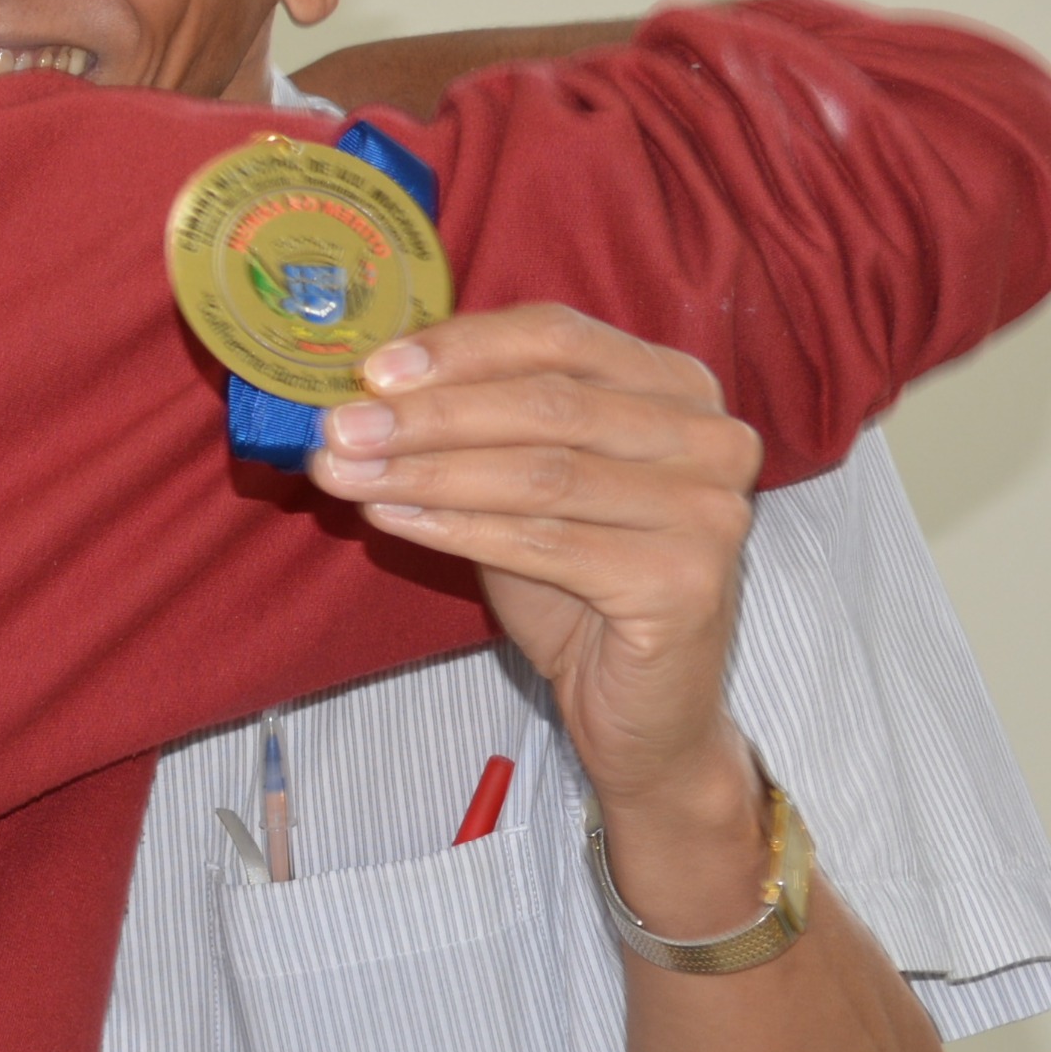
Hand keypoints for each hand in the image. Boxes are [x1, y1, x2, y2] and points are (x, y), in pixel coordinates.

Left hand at [307, 308, 765, 906]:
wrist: (646, 714)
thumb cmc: (581, 592)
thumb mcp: (529, 488)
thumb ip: (479, 431)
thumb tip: (369, 393)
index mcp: (679, 387)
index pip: (559, 337)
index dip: (460, 349)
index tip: (373, 370)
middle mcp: (712, 438)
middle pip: (546, 403)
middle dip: (428, 415)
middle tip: (339, 427)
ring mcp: (709, 510)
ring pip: (539, 472)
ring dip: (426, 470)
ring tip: (345, 473)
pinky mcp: (685, 581)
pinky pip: (544, 542)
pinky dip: (457, 527)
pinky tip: (392, 517)